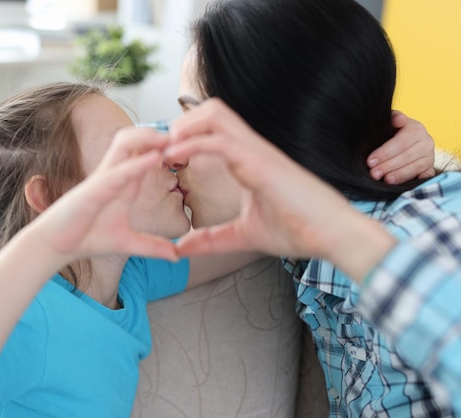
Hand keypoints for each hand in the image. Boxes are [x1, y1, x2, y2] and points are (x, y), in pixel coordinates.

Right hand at [29, 127, 177, 262]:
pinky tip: (155, 159)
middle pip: (133, 139)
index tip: (189, 143)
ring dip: (147, 138)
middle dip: (157, 132)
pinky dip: (136, 164)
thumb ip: (152, 246)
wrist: (57, 247)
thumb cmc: (87, 238)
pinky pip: (117, 171)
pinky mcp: (93, 190)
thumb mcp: (128, 243)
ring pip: (123, 144)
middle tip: (182, 134)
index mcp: (124, 183)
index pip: (144, 153)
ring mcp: (102, 179)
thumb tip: (176, 256)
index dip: (165, 144)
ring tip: (169, 139)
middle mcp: (114, 175)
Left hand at [166, 99, 394, 280]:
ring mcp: (257, 152)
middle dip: (181, 122)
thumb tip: (181, 249)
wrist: (333, 237)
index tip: (163, 155)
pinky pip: (220, 141)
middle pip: (211, 110)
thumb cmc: (297, 230)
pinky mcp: (261, 163)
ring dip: (184, 127)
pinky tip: (173, 157)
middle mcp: (252, 148)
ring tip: (164, 149)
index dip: (186, 135)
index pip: (213, 129)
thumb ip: (212, 240)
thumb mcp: (243, 236)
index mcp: (248, 159)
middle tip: (161, 147)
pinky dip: (192, 144)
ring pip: (215, 115)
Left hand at [367, 110, 435, 183]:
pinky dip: (417, 180)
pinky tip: (405, 185)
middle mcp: (426, 142)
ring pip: (415, 167)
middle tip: (374, 173)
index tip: (370, 161)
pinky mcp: (430, 168)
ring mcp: (429, 156)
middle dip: (388, 166)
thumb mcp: (390, 123)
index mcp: (416, 129)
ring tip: (386, 180)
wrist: (404, 141)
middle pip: (406, 156)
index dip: (384, 153)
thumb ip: (392, 119)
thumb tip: (398, 120)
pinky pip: (426, 176)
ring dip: (400, 175)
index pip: (400, 142)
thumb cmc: (393, 132)